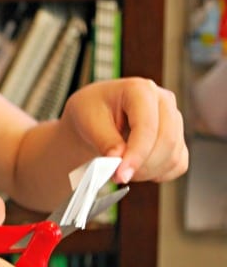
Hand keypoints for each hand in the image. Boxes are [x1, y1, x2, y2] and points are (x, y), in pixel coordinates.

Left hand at [61, 77, 187, 183]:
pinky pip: (177, 164)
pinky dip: (158, 174)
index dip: (136, 155)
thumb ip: (105, 141)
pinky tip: (137, 170)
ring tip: (121, 170)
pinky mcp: (177, 138)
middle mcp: (163, 101)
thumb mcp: (89, 122)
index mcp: (140, 90)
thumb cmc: (91, 111)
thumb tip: (119, 160)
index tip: (121, 175)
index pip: (147, 127)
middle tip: (116, 176)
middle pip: (166, 142)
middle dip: (141, 166)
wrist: (94, 115)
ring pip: (173, 156)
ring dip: (147, 172)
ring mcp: (173, 120)